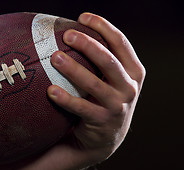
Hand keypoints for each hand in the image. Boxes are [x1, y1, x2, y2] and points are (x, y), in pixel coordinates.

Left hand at [47, 12, 144, 161]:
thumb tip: (72, 28)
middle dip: (88, 45)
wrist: (105, 138)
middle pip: (108, 61)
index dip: (102, 26)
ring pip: (94, 84)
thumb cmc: (103, 98)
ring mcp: (118, 106)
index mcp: (133, 71)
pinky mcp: (103, 122)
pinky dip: (66, 99)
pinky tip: (50, 91)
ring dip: (73, 70)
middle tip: (67, 35)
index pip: (120, 42)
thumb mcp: (112, 79)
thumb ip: (102, 58)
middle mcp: (129, 87)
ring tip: (54, 58)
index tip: (82, 17)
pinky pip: (82, 108)